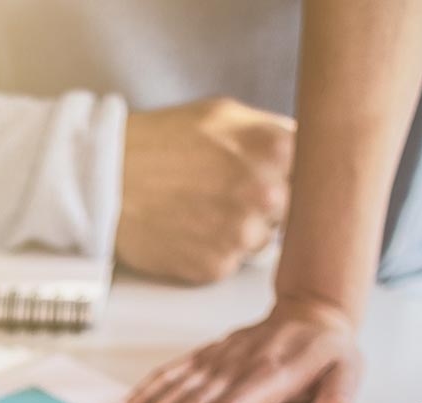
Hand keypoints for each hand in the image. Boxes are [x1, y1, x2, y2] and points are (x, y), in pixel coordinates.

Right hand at [113, 298, 360, 402]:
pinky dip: (144, 391)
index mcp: (270, 374)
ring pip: (177, 389)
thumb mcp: (348, 375)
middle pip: (195, 402)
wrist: (311, 312)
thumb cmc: (328, 352)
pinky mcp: (206, 355)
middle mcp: (236, 364)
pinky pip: (170, 372)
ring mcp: (217, 358)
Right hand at [116, 97, 293, 283]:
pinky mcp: (216, 267)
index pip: (319, 174)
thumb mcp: (224, 115)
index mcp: (277, 148)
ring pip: (262, 242)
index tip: (288, 183)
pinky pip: (229, 264)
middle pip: (295, 213)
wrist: (101, 179)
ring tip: (201, 210)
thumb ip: (272, 135)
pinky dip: (212, 252)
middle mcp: (268, 193)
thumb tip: (307, 155)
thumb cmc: (158, 144)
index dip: (302, 180)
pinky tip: (187, 230)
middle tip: (231, 195)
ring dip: (241, 232)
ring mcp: (243, 235)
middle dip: (271, 207)